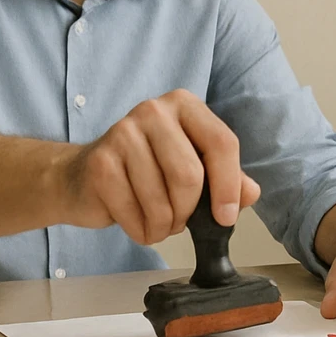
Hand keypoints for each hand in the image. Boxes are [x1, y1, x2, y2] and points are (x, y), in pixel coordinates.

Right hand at [60, 90, 259, 245]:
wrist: (83, 176)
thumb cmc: (148, 171)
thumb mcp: (194, 167)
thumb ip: (228, 178)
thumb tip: (251, 193)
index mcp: (185, 105)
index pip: (222, 143)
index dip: (228, 186)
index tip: (225, 217)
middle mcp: (153, 110)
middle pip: (190, 176)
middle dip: (189, 212)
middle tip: (181, 222)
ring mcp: (122, 133)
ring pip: (162, 200)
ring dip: (164, 226)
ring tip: (158, 223)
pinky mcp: (100, 163)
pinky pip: (134, 213)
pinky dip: (142, 231)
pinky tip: (137, 223)